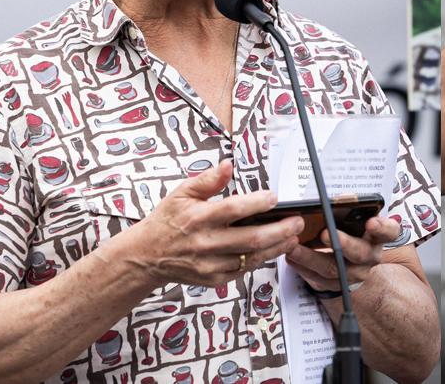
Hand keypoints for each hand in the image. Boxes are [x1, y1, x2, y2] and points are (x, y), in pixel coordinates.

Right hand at [122, 159, 302, 286]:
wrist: (147, 256)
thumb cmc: (166, 222)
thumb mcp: (181, 194)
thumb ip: (207, 180)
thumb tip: (227, 165)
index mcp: (198, 218)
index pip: (233, 209)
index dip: (257, 203)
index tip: (274, 197)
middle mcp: (206, 242)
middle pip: (251, 238)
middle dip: (280, 230)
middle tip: (297, 221)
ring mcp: (211, 264)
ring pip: (253, 257)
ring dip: (277, 246)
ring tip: (293, 235)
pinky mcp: (214, 279)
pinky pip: (244, 269)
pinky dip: (261, 258)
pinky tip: (273, 248)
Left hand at [283, 216, 401, 293]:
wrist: (352, 261)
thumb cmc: (352, 231)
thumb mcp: (355, 217)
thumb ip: (350, 207)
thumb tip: (341, 198)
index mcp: (378, 236)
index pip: (389, 231)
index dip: (382, 227)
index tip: (371, 221)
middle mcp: (370, 256)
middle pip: (359, 253)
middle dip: (341, 243)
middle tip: (324, 233)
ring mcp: (355, 273)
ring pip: (334, 269)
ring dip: (311, 258)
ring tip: (293, 247)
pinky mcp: (338, 285)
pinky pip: (319, 280)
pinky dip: (303, 268)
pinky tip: (291, 257)